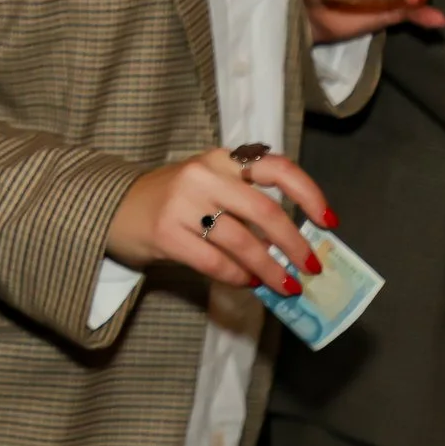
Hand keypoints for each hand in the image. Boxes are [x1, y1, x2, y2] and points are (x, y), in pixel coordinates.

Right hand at [105, 147, 334, 295]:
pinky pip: (215, 262)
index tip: (329, 222)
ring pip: (242, 242)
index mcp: (221, 159)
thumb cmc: (174, 199)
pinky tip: (247, 282)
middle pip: (264, 211)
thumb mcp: (210, 185)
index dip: (308, 194)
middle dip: (294, 245)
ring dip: (270, 270)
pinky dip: (238, 277)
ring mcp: (181, 203)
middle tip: (310, 268)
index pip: (276, 167)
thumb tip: (294, 244)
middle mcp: (203, 174)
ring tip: (285, 286)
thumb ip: (246, 204)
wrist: (115, 207)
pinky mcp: (166, 232)